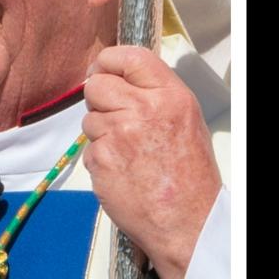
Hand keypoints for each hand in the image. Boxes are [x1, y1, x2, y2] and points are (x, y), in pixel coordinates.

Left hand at [82, 45, 221, 278]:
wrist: (187, 222)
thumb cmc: (190, 175)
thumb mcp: (185, 120)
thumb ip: (155, 95)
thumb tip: (122, 78)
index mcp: (169, 95)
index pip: (128, 57)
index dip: (107, 61)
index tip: (101, 70)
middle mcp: (142, 109)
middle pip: (96, 85)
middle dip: (99, 99)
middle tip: (113, 116)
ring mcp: (118, 135)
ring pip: (89, 119)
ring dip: (100, 133)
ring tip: (128, 153)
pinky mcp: (100, 160)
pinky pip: (88, 149)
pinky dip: (100, 160)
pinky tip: (122, 173)